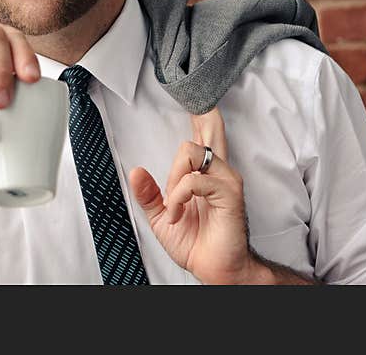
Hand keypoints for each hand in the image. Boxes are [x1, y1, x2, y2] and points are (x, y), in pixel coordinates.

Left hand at [128, 108, 258, 284]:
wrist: (214, 268)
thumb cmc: (195, 242)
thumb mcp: (161, 216)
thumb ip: (149, 194)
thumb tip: (136, 171)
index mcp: (203, 174)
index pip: (202, 136)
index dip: (200, 116)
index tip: (197, 98)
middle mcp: (218, 171)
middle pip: (208, 130)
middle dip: (203, 114)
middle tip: (201, 101)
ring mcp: (225, 179)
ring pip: (190, 151)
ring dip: (174, 181)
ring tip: (176, 206)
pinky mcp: (229, 193)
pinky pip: (193, 180)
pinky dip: (179, 197)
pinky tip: (180, 213)